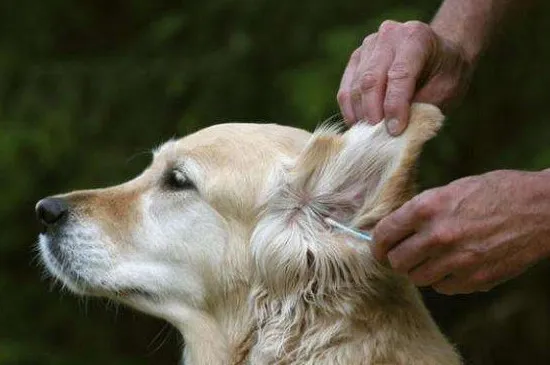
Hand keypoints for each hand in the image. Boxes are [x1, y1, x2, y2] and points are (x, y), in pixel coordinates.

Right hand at [337, 20, 472, 134]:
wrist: (439, 55)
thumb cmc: (445, 74)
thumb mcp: (446, 89)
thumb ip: (422, 107)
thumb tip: (395, 132)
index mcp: (415, 37)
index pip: (399, 74)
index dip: (395, 106)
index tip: (395, 131)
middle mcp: (388, 35)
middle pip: (371, 79)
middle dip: (373, 112)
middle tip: (377, 136)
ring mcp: (368, 46)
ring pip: (355, 86)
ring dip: (360, 115)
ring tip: (369, 135)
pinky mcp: (355, 59)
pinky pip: (345, 89)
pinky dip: (350, 111)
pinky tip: (359, 125)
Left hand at [373, 170, 549, 294]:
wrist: (540, 209)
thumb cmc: (496, 192)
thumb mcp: (451, 189)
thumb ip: (421, 210)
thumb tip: (396, 228)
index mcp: (427, 208)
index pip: (384, 234)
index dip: (377, 244)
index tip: (380, 247)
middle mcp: (437, 235)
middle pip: (397, 261)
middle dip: (397, 258)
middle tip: (405, 253)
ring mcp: (456, 260)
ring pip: (417, 278)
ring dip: (420, 270)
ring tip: (432, 258)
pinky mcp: (474, 279)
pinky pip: (442, 288)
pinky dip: (443, 280)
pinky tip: (453, 265)